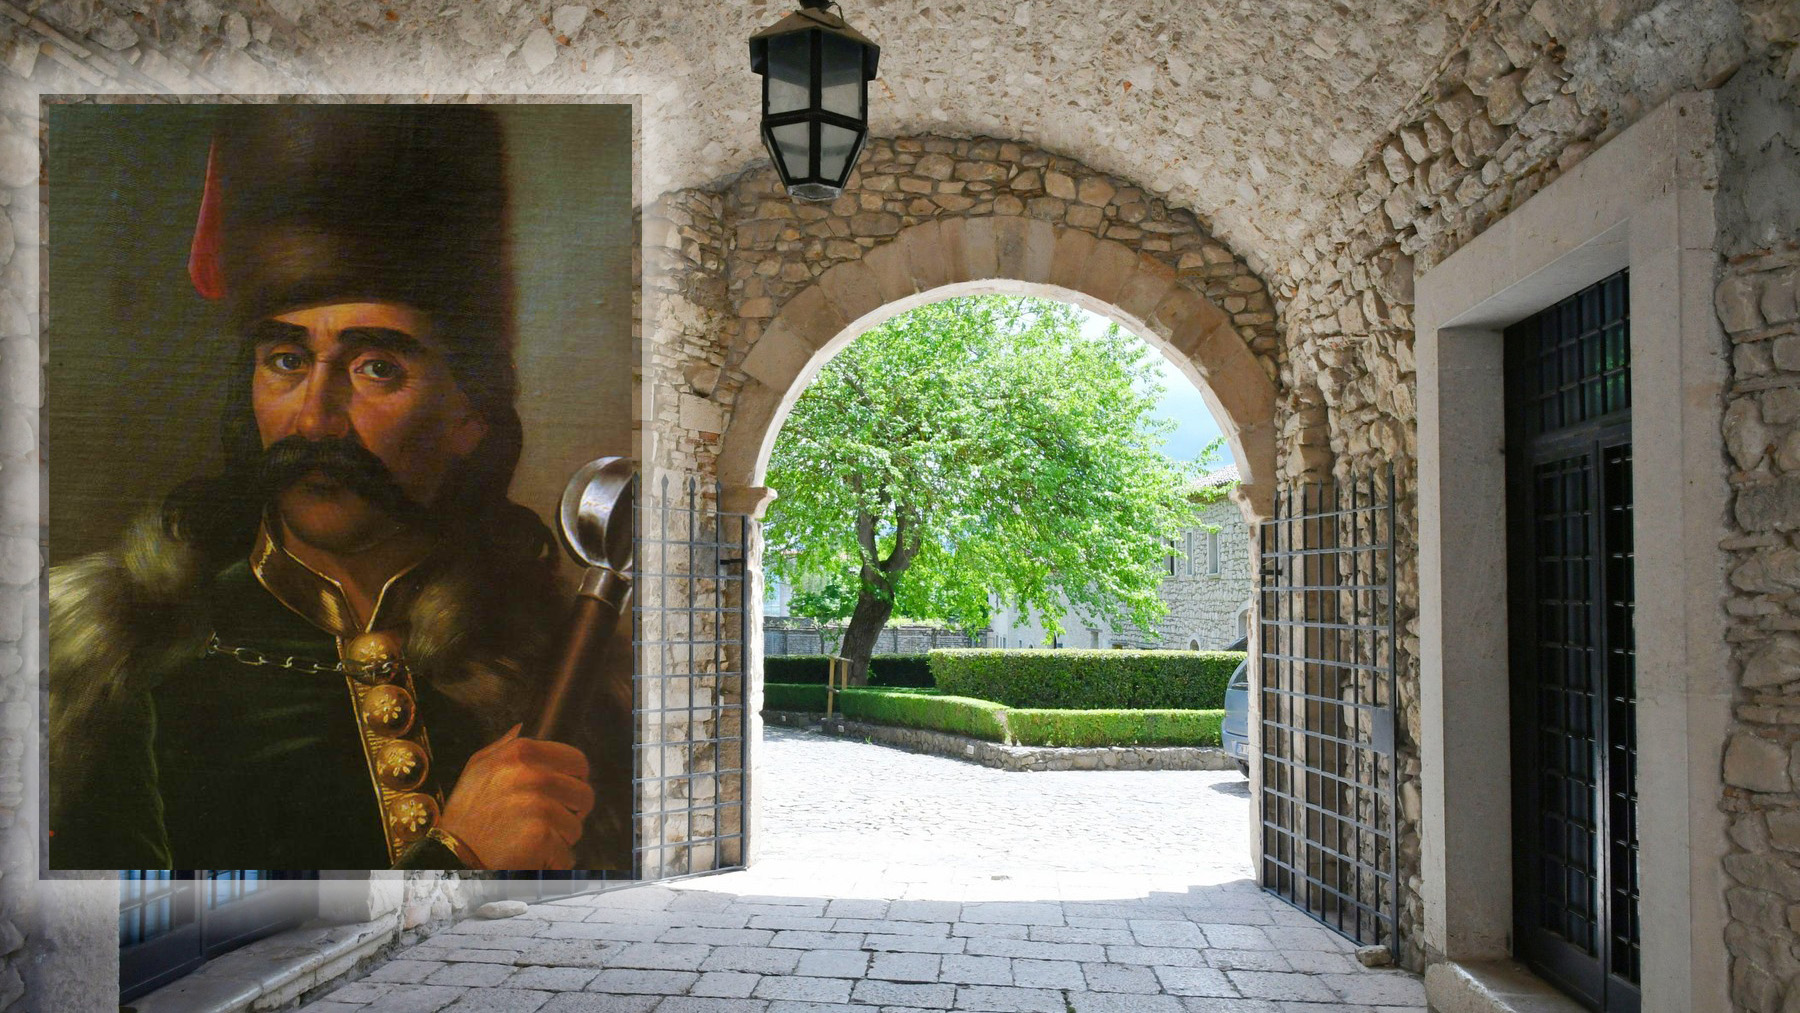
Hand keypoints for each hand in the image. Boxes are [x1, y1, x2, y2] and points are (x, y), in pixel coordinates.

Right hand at [437, 724, 594, 868]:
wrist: (452, 858)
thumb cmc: (467, 815)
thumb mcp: (477, 770)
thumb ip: (503, 746)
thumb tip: (521, 726)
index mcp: (522, 752)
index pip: (578, 762)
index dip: (575, 781)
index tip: (565, 796)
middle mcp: (533, 775)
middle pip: (583, 795)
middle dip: (570, 813)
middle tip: (545, 824)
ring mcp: (539, 806)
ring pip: (575, 827)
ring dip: (558, 840)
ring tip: (528, 841)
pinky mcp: (541, 836)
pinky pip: (566, 854)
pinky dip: (552, 862)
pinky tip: (528, 858)